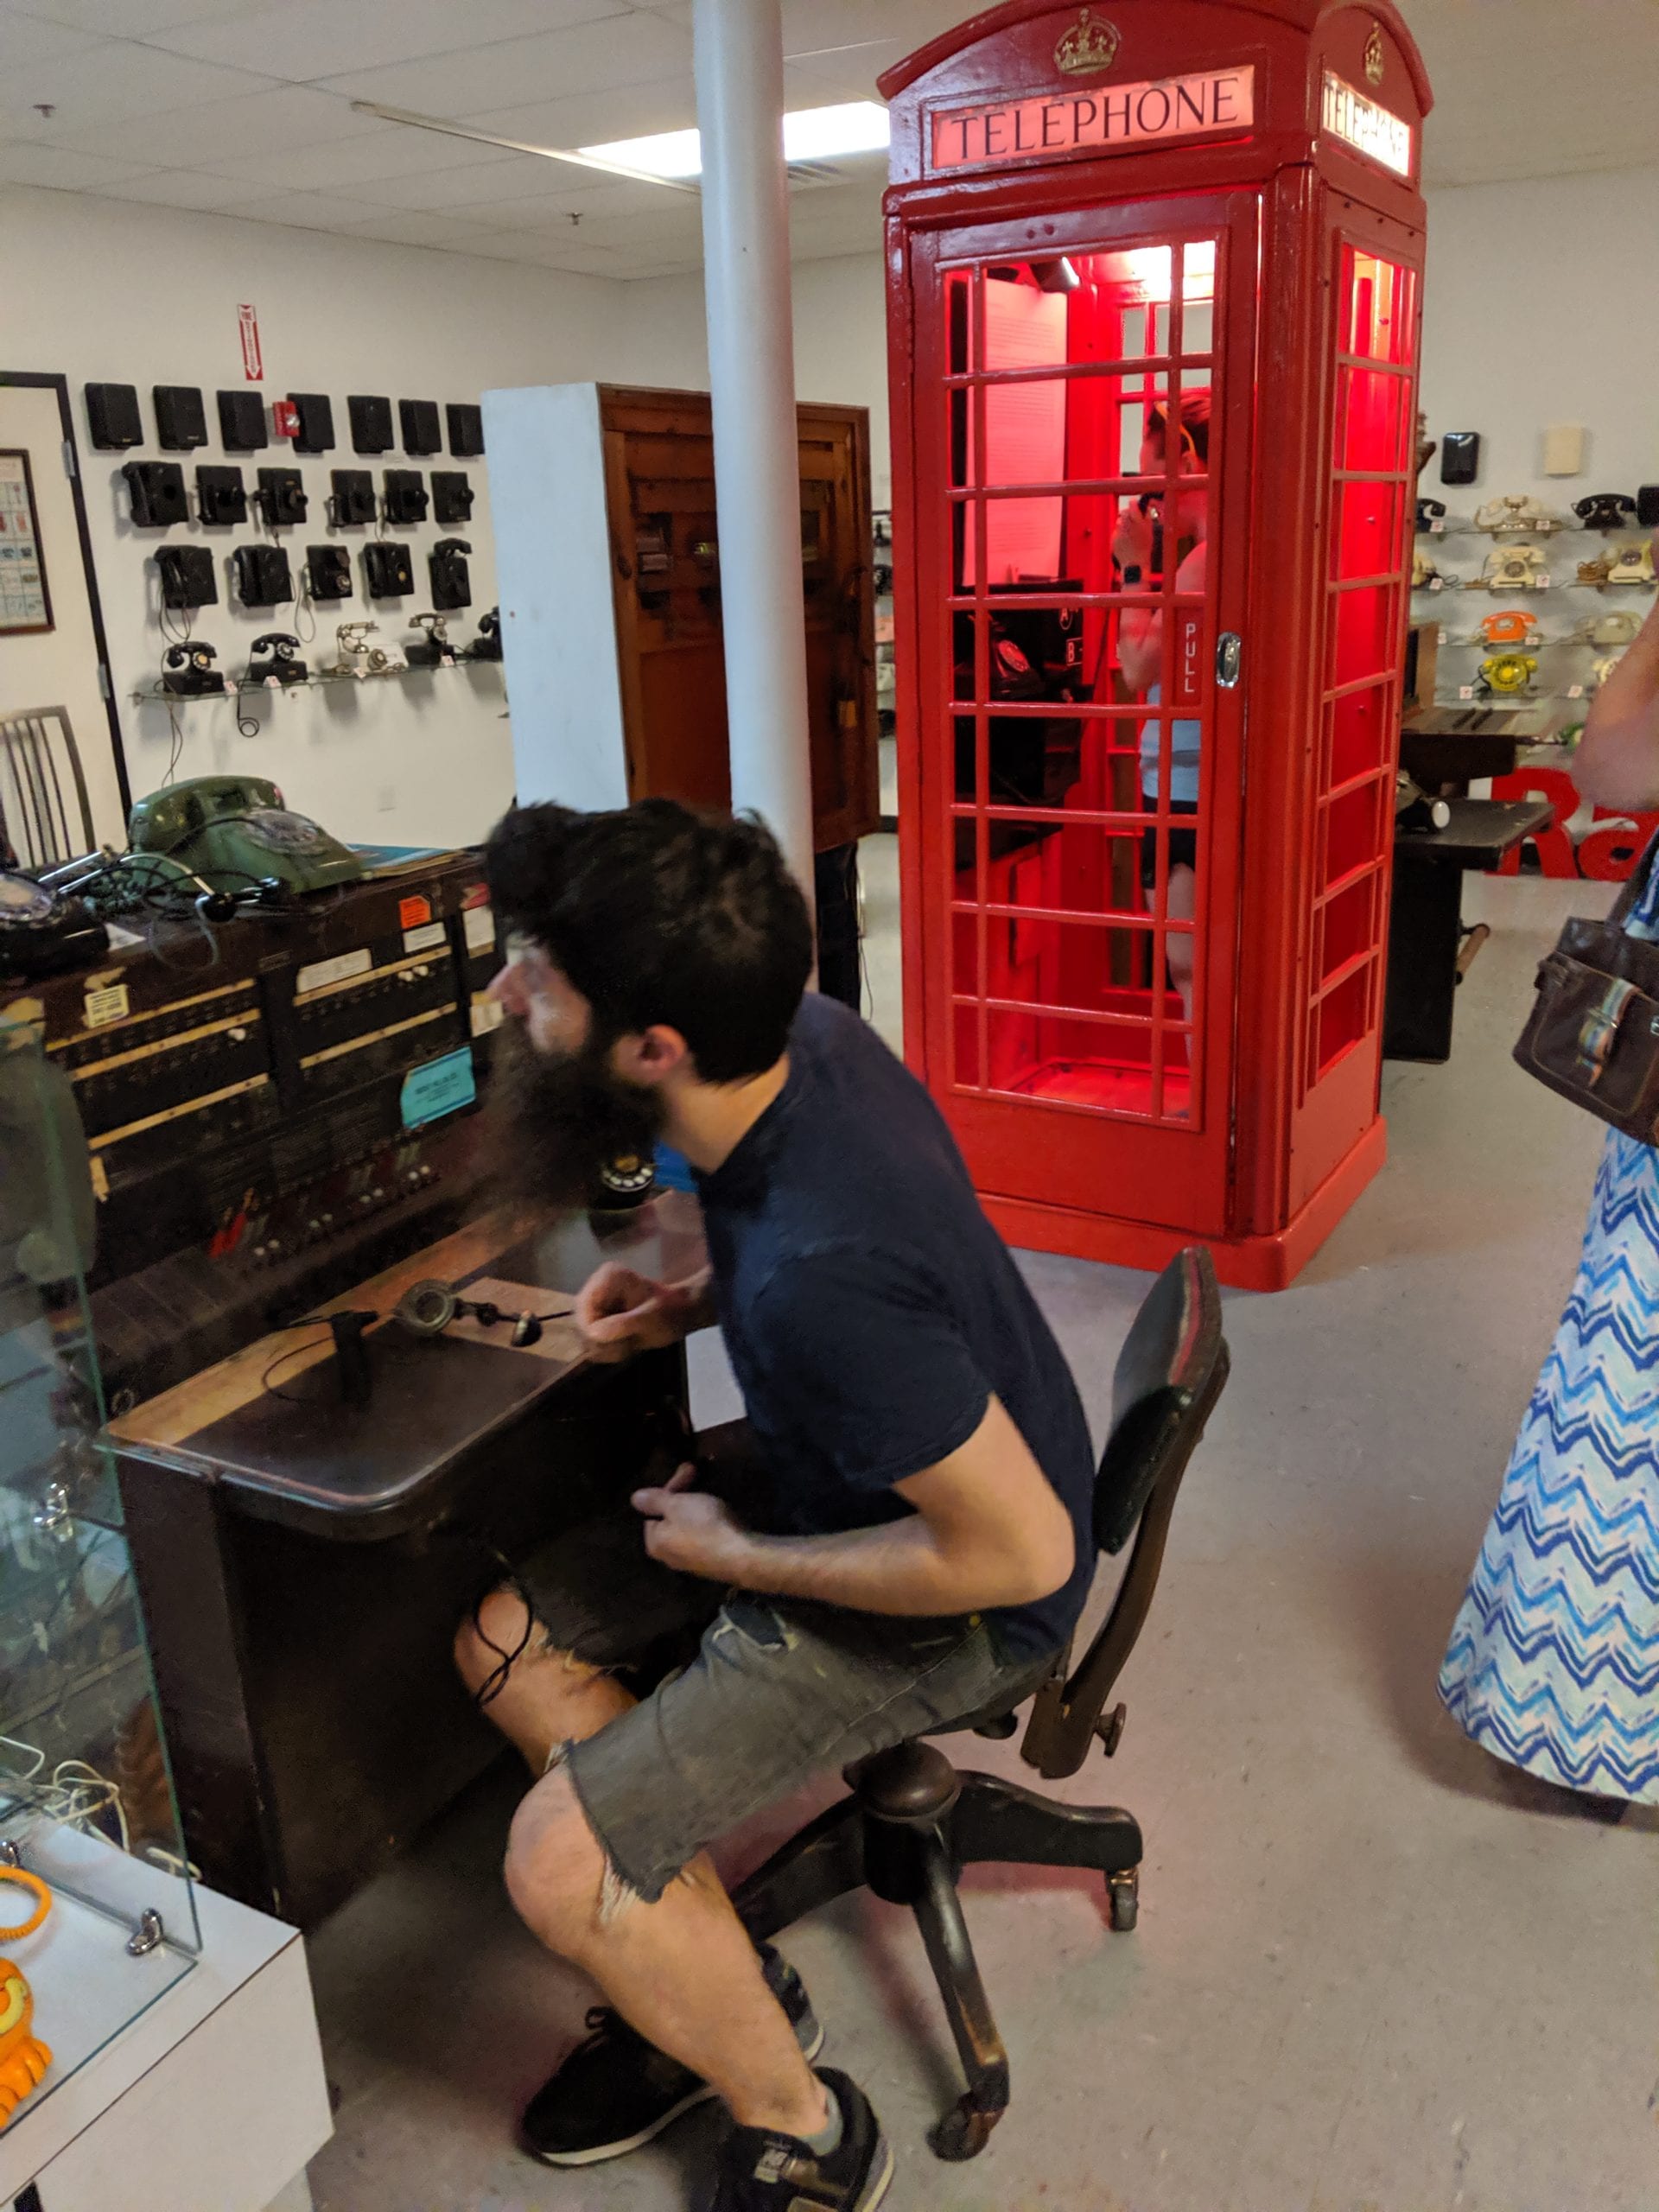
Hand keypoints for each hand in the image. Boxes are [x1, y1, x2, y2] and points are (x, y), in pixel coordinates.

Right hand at [575, 1263, 697, 1363]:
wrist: (680, 1314)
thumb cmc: (670, 1311)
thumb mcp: (651, 1319)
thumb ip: (622, 1324)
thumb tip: (594, 1333)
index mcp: (608, 1278)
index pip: (583, 1307)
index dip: (592, 1329)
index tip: (613, 1342)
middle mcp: (596, 1286)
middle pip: (580, 1322)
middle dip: (601, 1341)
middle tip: (626, 1347)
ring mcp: (596, 1302)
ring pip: (583, 1334)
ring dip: (605, 1347)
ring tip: (629, 1346)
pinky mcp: (598, 1317)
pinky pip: (590, 1340)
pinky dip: (606, 1349)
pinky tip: (624, 1346)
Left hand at [632, 1465, 752, 1580]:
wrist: (741, 1555)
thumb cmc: (703, 1526)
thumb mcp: (676, 1505)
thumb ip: (654, 1501)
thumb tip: (634, 1499)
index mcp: (654, 1542)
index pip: (652, 1510)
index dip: (669, 1488)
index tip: (687, 1470)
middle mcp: (668, 1556)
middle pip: (670, 1519)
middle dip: (683, 1494)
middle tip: (697, 1471)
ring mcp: (691, 1562)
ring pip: (687, 1527)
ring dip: (695, 1506)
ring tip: (709, 1492)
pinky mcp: (711, 1563)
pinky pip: (703, 1537)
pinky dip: (707, 1521)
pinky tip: (717, 1514)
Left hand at [1112, 498, 1153, 570]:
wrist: (1134, 564)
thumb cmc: (1144, 548)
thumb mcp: (1150, 531)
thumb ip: (1147, 518)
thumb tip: (1147, 507)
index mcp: (1139, 523)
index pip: (1132, 505)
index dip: (1133, 504)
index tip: (1134, 505)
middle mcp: (1128, 526)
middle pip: (1124, 512)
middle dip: (1127, 513)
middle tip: (1131, 518)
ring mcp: (1119, 532)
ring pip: (1119, 521)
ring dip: (1123, 523)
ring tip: (1128, 531)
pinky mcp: (1113, 538)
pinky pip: (1116, 531)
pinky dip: (1119, 533)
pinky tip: (1125, 540)